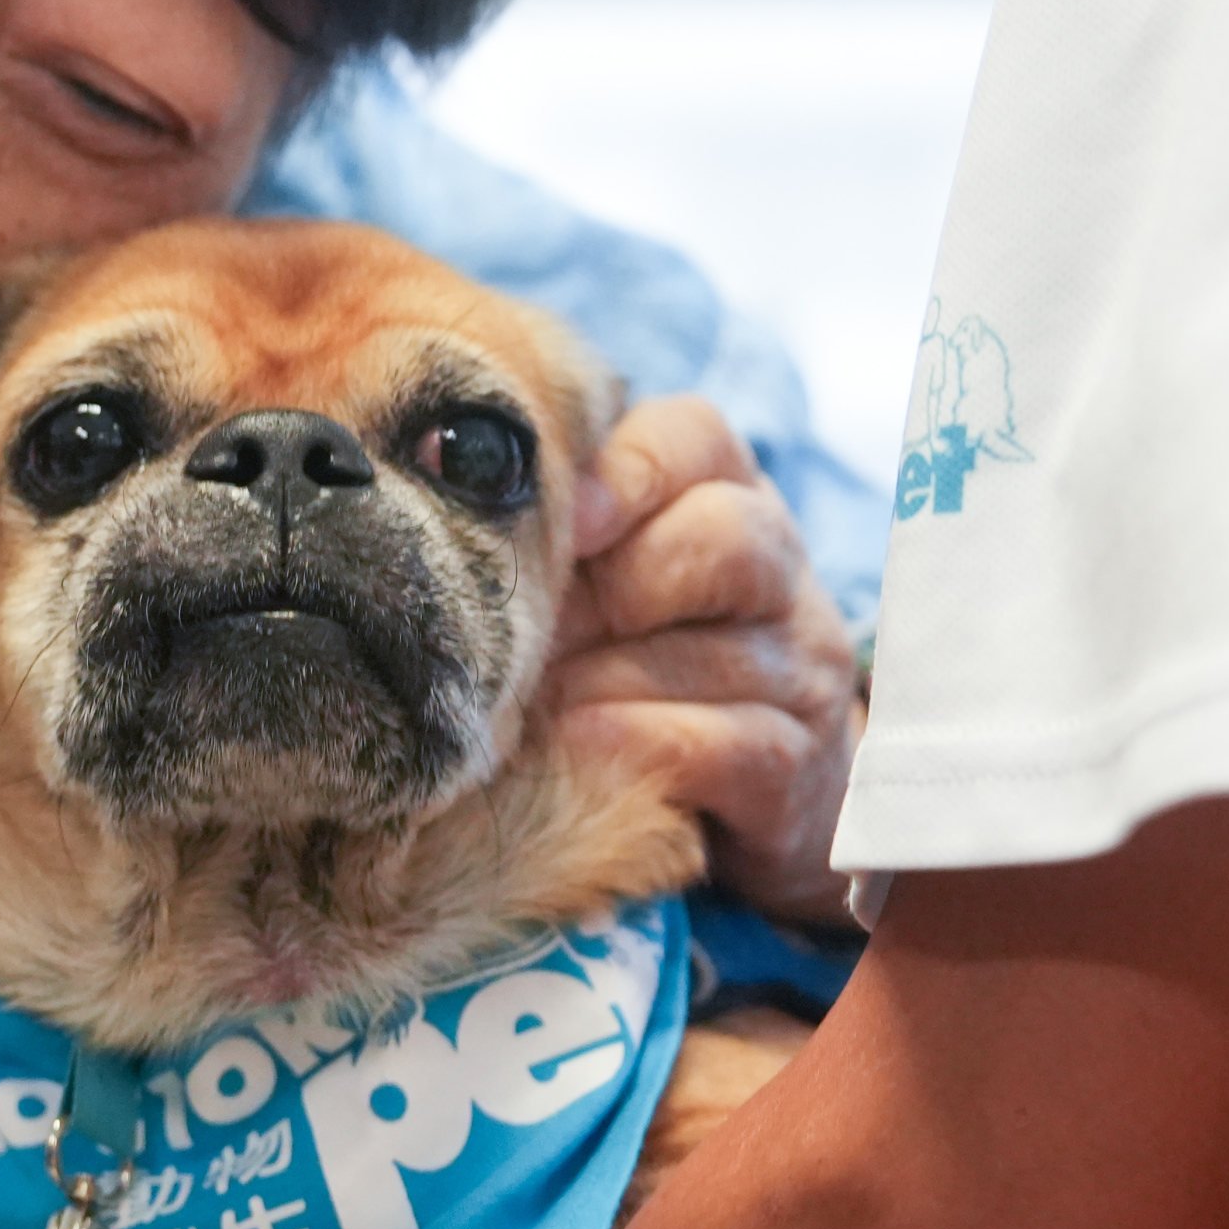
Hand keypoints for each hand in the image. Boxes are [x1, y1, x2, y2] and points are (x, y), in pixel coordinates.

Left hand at [541, 396, 861, 914]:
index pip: (695, 438)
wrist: (740, 790)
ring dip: (600, 679)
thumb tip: (425, 491)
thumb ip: (544, 529)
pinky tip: (575, 749)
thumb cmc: (628, 652)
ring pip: (716, 651)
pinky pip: (730, 744)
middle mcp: (780, 568)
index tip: (558, 520)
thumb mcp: (591, 574)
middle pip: (723, 540)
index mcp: (726, 491)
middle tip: (522, 636)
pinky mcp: (803, 763)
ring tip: (517, 704)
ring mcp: (803, 667)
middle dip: (608, 590)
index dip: (622, 472)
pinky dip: (641, 742)